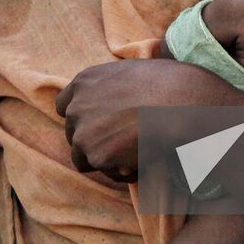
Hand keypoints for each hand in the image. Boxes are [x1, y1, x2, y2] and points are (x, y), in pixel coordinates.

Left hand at [55, 59, 236, 181]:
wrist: (179, 102)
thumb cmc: (166, 83)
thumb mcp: (130, 71)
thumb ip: (112, 86)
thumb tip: (118, 97)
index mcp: (84, 82)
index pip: (64, 105)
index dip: (81, 117)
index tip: (97, 124)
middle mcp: (76, 107)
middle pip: (73, 134)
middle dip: (94, 140)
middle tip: (122, 142)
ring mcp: (83, 133)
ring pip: (84, 158)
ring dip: (105, 159)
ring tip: (133, 156)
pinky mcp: (96, 156)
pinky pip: (107, 173)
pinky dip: (123, 172)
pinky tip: (142, 162)